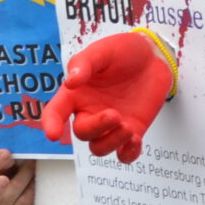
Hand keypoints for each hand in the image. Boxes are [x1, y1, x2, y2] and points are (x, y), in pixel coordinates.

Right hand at [40, 27, 177, 160]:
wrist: (153, 56)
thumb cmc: (122, 51)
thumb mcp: (102, 51)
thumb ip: (84, 64)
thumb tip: (70, 82)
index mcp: (76, 94)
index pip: (55, 112)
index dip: (51, 124)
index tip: (53, 134)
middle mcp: (90, 111)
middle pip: (83, 133)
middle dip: (97, 128)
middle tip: (115, 114)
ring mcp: (110, 124)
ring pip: (100, 148)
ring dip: (112, 142)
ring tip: (128, 127)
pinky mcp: (131, 130)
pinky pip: (125, 154)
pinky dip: (128, 153)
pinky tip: (135, 140)